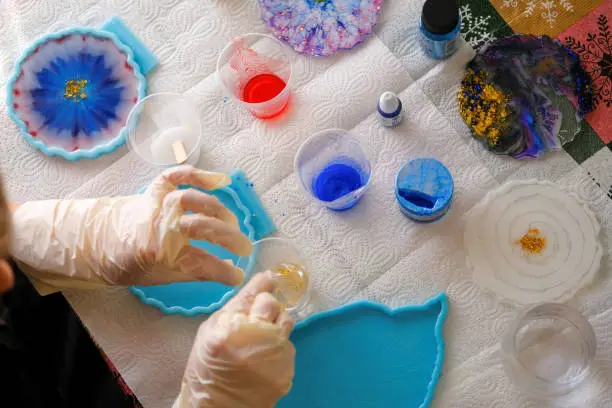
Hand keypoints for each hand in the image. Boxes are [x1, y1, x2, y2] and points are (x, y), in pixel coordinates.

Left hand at [11, 166, 252, 289]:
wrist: (95, 243)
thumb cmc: (130, 264)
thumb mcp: (162, 277)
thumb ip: (195, 272)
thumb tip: (230, 273)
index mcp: (159, 254)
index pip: (201, 263)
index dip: (224, 271)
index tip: (239, 276)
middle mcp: (158, 226)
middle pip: (201, 227)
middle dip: (229, 238)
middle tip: (245, 248)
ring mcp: (156, 204)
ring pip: (192, 200)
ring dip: (218, 210)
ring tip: (232, 223)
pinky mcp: (154, 190)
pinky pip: (176, 176)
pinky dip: (198, 174)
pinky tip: (220, 181)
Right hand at [174, 272, 294, 407]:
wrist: (218, 407)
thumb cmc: (208, 365)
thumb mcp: (209, 330)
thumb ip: (236, 305)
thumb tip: (262, 280)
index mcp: (232, 327)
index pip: (257, 293)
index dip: (263, 285)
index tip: (269, 279)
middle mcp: (257, 339)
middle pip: (275, 304)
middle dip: (266, 308)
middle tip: (255, 320)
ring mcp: (275, 356)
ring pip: (287, 323)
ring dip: (275, 327)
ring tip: (259, 342)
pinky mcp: (287, 371)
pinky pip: (289, 347)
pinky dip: (279, 349)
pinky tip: (265, 360)